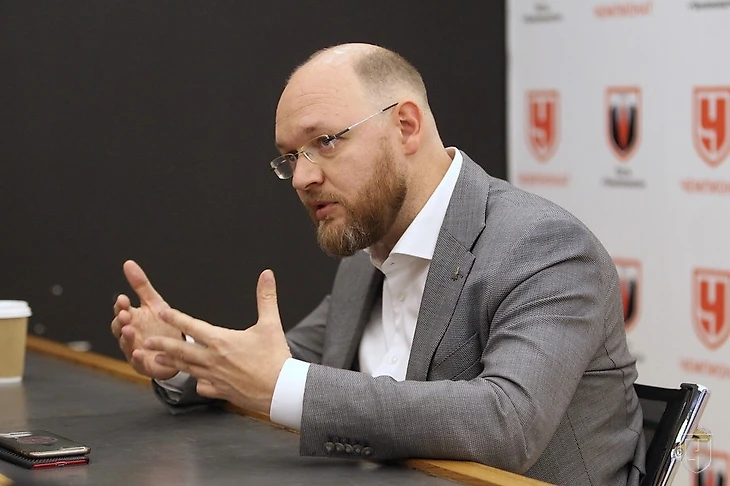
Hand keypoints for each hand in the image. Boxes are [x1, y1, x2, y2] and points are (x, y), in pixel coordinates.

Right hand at [110, 260, 182, 379]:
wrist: (176, 348)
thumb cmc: (161, 325)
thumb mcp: (154, 302)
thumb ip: (141, 285)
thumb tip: (128, 263)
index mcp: (132, 318)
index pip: (122, 310)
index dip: (121, 305)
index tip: (123, 298)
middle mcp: (130, 334)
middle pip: (119, 328)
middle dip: (121, 321)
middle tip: (125, 314)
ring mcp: (134, 349)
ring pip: (125, 344)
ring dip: (126, 338)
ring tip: (129, 330)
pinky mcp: (143, 364)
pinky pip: (137, 362)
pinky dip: (136, 358)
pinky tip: (138, 353)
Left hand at [142, 269, 291, 413]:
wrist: (281, 390)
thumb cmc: (275, 357)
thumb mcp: (271, 324)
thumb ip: (266, 298)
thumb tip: (267, 274)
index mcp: (222, 341)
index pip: (193, 326)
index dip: (176, 318)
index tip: (162, 311)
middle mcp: (213, 359)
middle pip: (181, 350)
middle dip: (162, 343)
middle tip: (146, 340)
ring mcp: (215, 377)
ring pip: (188, 368)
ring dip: (171, 362)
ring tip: (157, 357)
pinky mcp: (221, 391)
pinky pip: (203, 386)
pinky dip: (198, 382)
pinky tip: (195, 380)